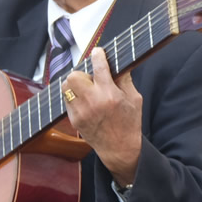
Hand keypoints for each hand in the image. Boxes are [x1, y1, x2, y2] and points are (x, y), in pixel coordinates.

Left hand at [63, 47, 142, 187]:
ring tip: (87, 90)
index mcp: (110, 95)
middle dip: (82, 73)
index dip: (97, 55)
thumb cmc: (130, 123)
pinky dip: (74, 97)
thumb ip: (125, 79)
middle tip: (92, 79)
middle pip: (74, 75)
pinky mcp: (74, 120)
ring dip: (75, 84)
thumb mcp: (135, 99)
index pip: (99, 67)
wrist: (120, 149)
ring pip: (66, 86)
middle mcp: (93, 102)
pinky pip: (66, 100)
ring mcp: (81, 112)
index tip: (98, 52)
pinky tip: (85, 102)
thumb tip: (118, 62)